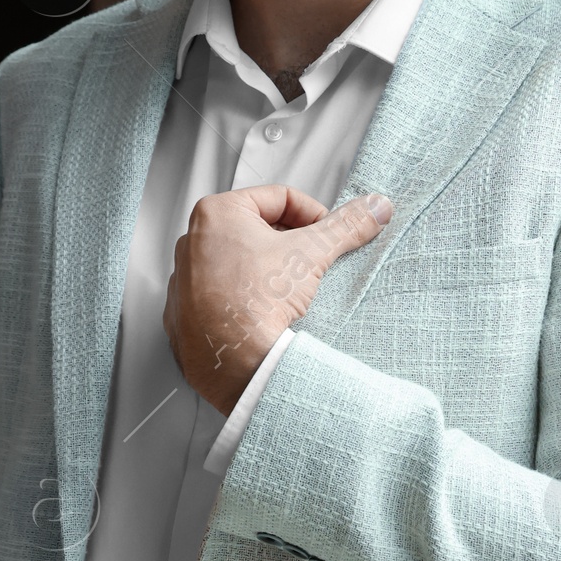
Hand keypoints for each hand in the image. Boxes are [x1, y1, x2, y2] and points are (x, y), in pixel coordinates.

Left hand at [164, 184, 392, 414]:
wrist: (234, 362)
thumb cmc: (258, 300)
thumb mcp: (312, 253)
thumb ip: (346, 225)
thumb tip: (375, 208)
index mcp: (217, 213)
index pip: (279, 199)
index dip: (313, 215)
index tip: (328, 236)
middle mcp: (192, 241)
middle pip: (258, 229)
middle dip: (290, 244)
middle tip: (312, 264)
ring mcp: (185, 280)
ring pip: (239, 262)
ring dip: (267, 271)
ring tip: (291, 292)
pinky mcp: (185, 314)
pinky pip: (222, 296)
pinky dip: (244, 299)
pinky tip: (265, 313)